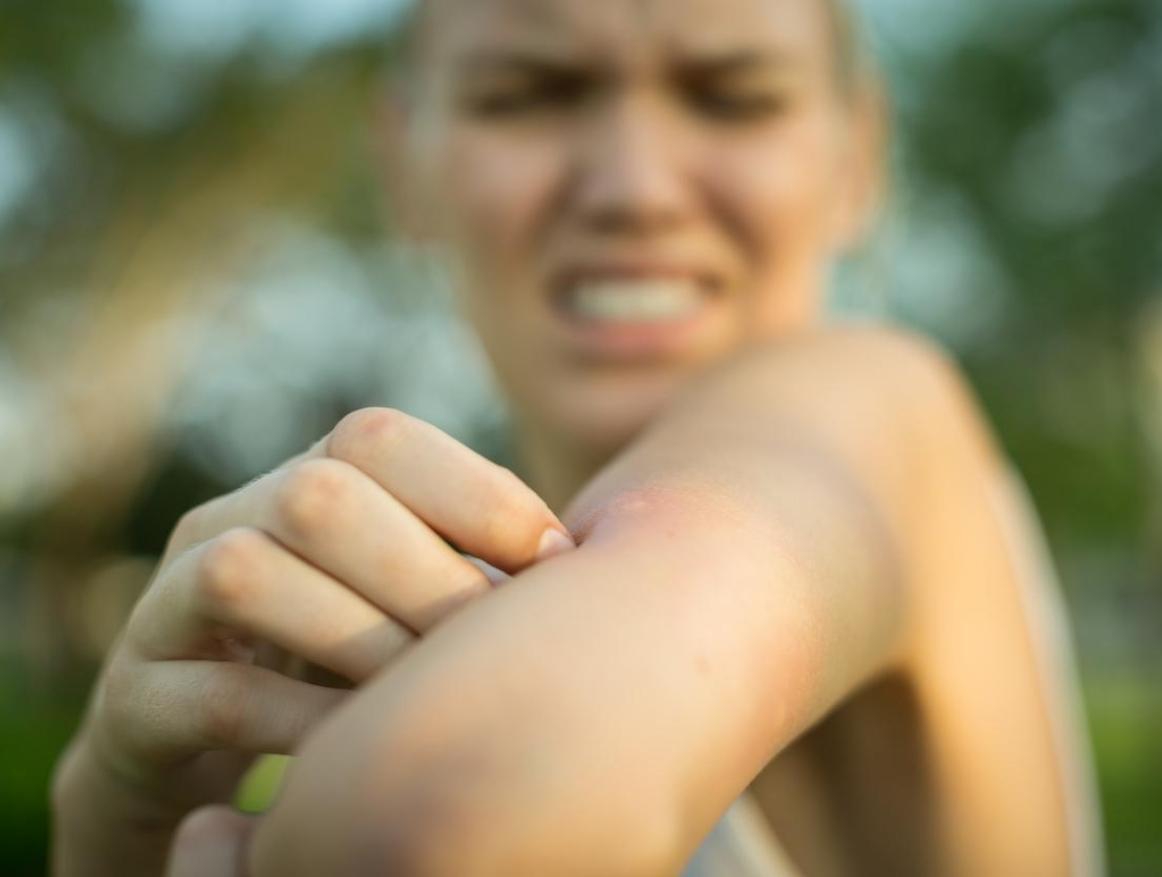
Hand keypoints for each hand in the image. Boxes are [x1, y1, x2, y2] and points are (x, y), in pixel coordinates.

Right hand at [53, 408, 572, 874]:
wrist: (200, 745)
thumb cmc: (337, 663)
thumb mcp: (404, 603)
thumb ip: (469, 568)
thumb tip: (591, 561)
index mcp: (303, 485)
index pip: (377, 437)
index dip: (473, 489)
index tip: (554, 560)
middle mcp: (229, 521)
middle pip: (317, 494)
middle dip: (423, 570)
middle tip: (490, 644)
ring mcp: (168, 606)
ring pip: (247, 572)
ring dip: (358, 638)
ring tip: (421, 696)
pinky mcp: (134, 699)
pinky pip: (211, 693)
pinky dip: (299, 721)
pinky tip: (358, 752)